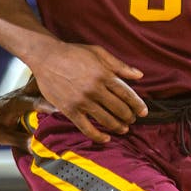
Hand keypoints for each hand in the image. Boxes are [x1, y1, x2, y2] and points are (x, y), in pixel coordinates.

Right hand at [31, 43, 146, 143]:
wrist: (46, 57)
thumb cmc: (73, 52)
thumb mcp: (99, 53)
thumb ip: (119, 65)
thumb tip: (139, 75)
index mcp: (104, 74)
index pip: (127, 94)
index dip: (138, 105)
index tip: (144, 112)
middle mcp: (95, 89)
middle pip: (119, 109)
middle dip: (129, 116)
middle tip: (132, 119)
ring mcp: (82, 101)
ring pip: (106, 120)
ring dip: (118, 127)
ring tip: (123, 129)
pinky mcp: (70, 110)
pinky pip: (86, 128)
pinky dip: (98, 136)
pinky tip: (106, 138)